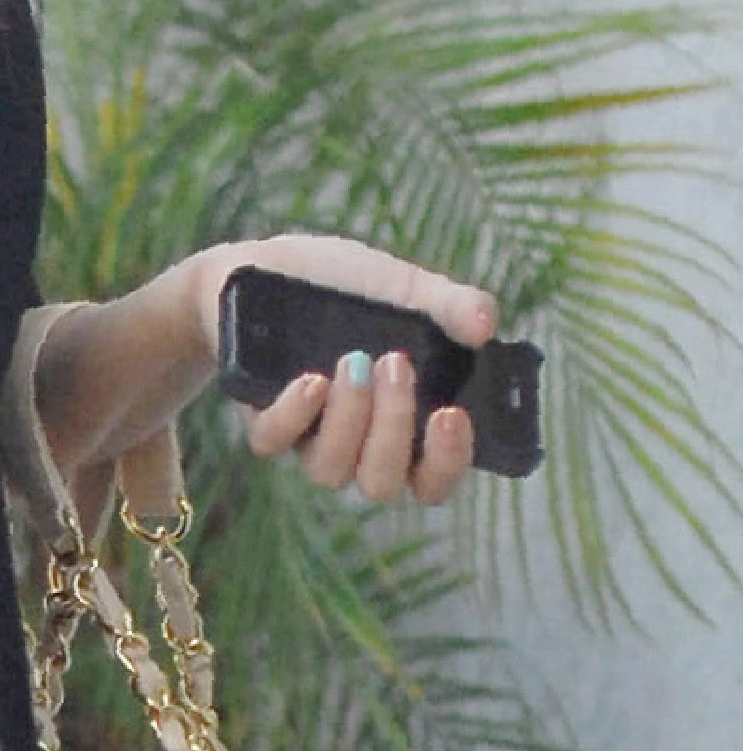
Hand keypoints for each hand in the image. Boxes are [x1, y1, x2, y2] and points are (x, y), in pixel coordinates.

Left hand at [185, 232, 496, 507]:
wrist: (266, 267)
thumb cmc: (347, 286)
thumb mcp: (404, 286)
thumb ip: (450, 304)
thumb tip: (487, 324)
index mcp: (406, 421)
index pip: (433, 479)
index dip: (447, 463)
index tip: (452, 414)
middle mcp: (359, 441)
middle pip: (382, 482)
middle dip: (394, 429)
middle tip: (397, 363)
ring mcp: (309, 436)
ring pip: (331, 470)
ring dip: (349, 420)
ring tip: (354, 361)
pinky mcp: (263, 418)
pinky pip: (273, 442)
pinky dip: (295, 414)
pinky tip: (312, 380)